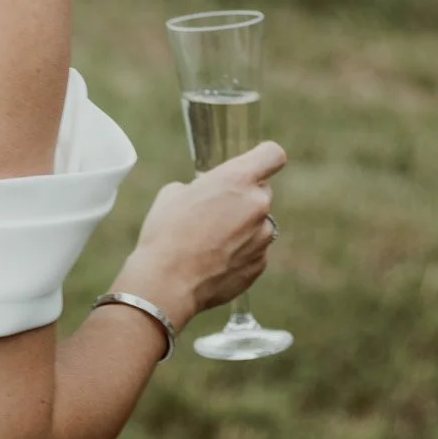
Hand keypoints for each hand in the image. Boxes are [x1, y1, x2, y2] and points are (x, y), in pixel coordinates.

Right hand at [114, 139, 286, 327]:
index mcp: (236, 179)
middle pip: (261, 192)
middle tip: (214, 211)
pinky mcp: (259, 264)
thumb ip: (201, 187)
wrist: (167, 283)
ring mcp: (261, 237)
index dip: (264, 158)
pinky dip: (238, 253)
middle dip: (242, 198)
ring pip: (257, 224)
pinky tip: (212, 261)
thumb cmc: (165, 234)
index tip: (255, 164)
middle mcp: (257, 205)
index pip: (272, 155)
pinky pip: (253, 251)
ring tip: (209, 242)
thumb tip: (206, 193)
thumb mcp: (173, 194)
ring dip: (240, 227)